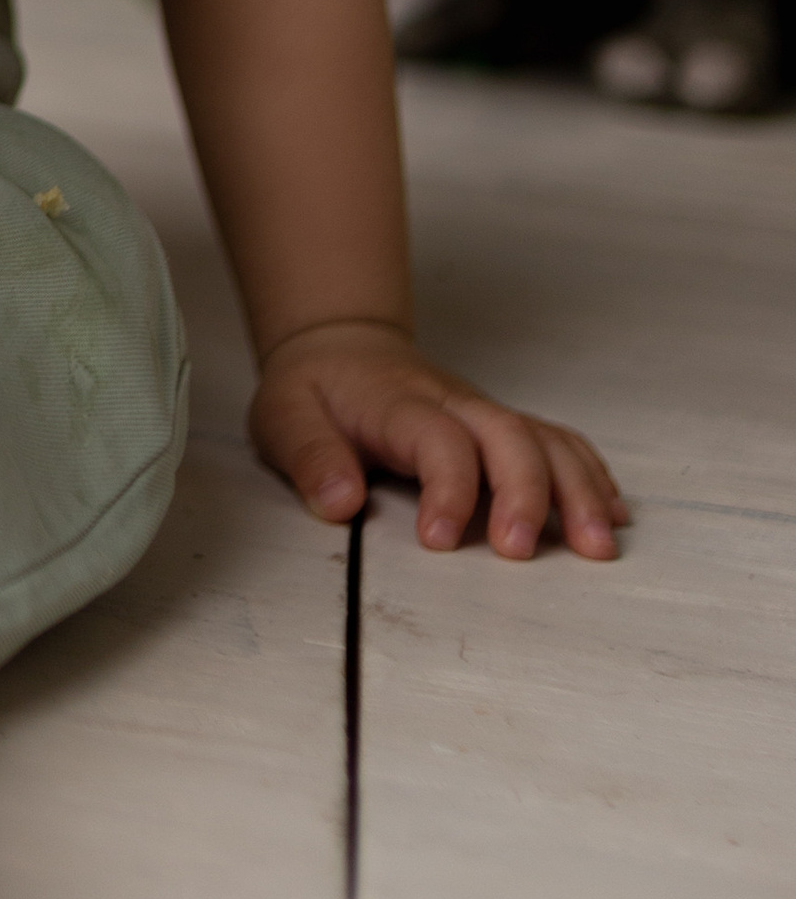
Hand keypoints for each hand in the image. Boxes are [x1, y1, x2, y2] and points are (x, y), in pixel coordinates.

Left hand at [251, 318, 628, 561]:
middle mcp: (453, 404)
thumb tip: (339, 503)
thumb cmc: (314, 391)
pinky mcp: (502, 426)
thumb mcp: (284, 416)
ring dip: (577, 489)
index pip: (438, 440)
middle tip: (521, 553)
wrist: (340, 346)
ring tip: (597, 546)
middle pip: (507, 435)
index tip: (439, 543)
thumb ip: (308, 457)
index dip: (447, 490)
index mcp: (398, 404)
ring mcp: (484, 413)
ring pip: (545, 439)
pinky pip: (559, 441)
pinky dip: (590, 475)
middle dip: (524, 492)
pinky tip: (613, 513)